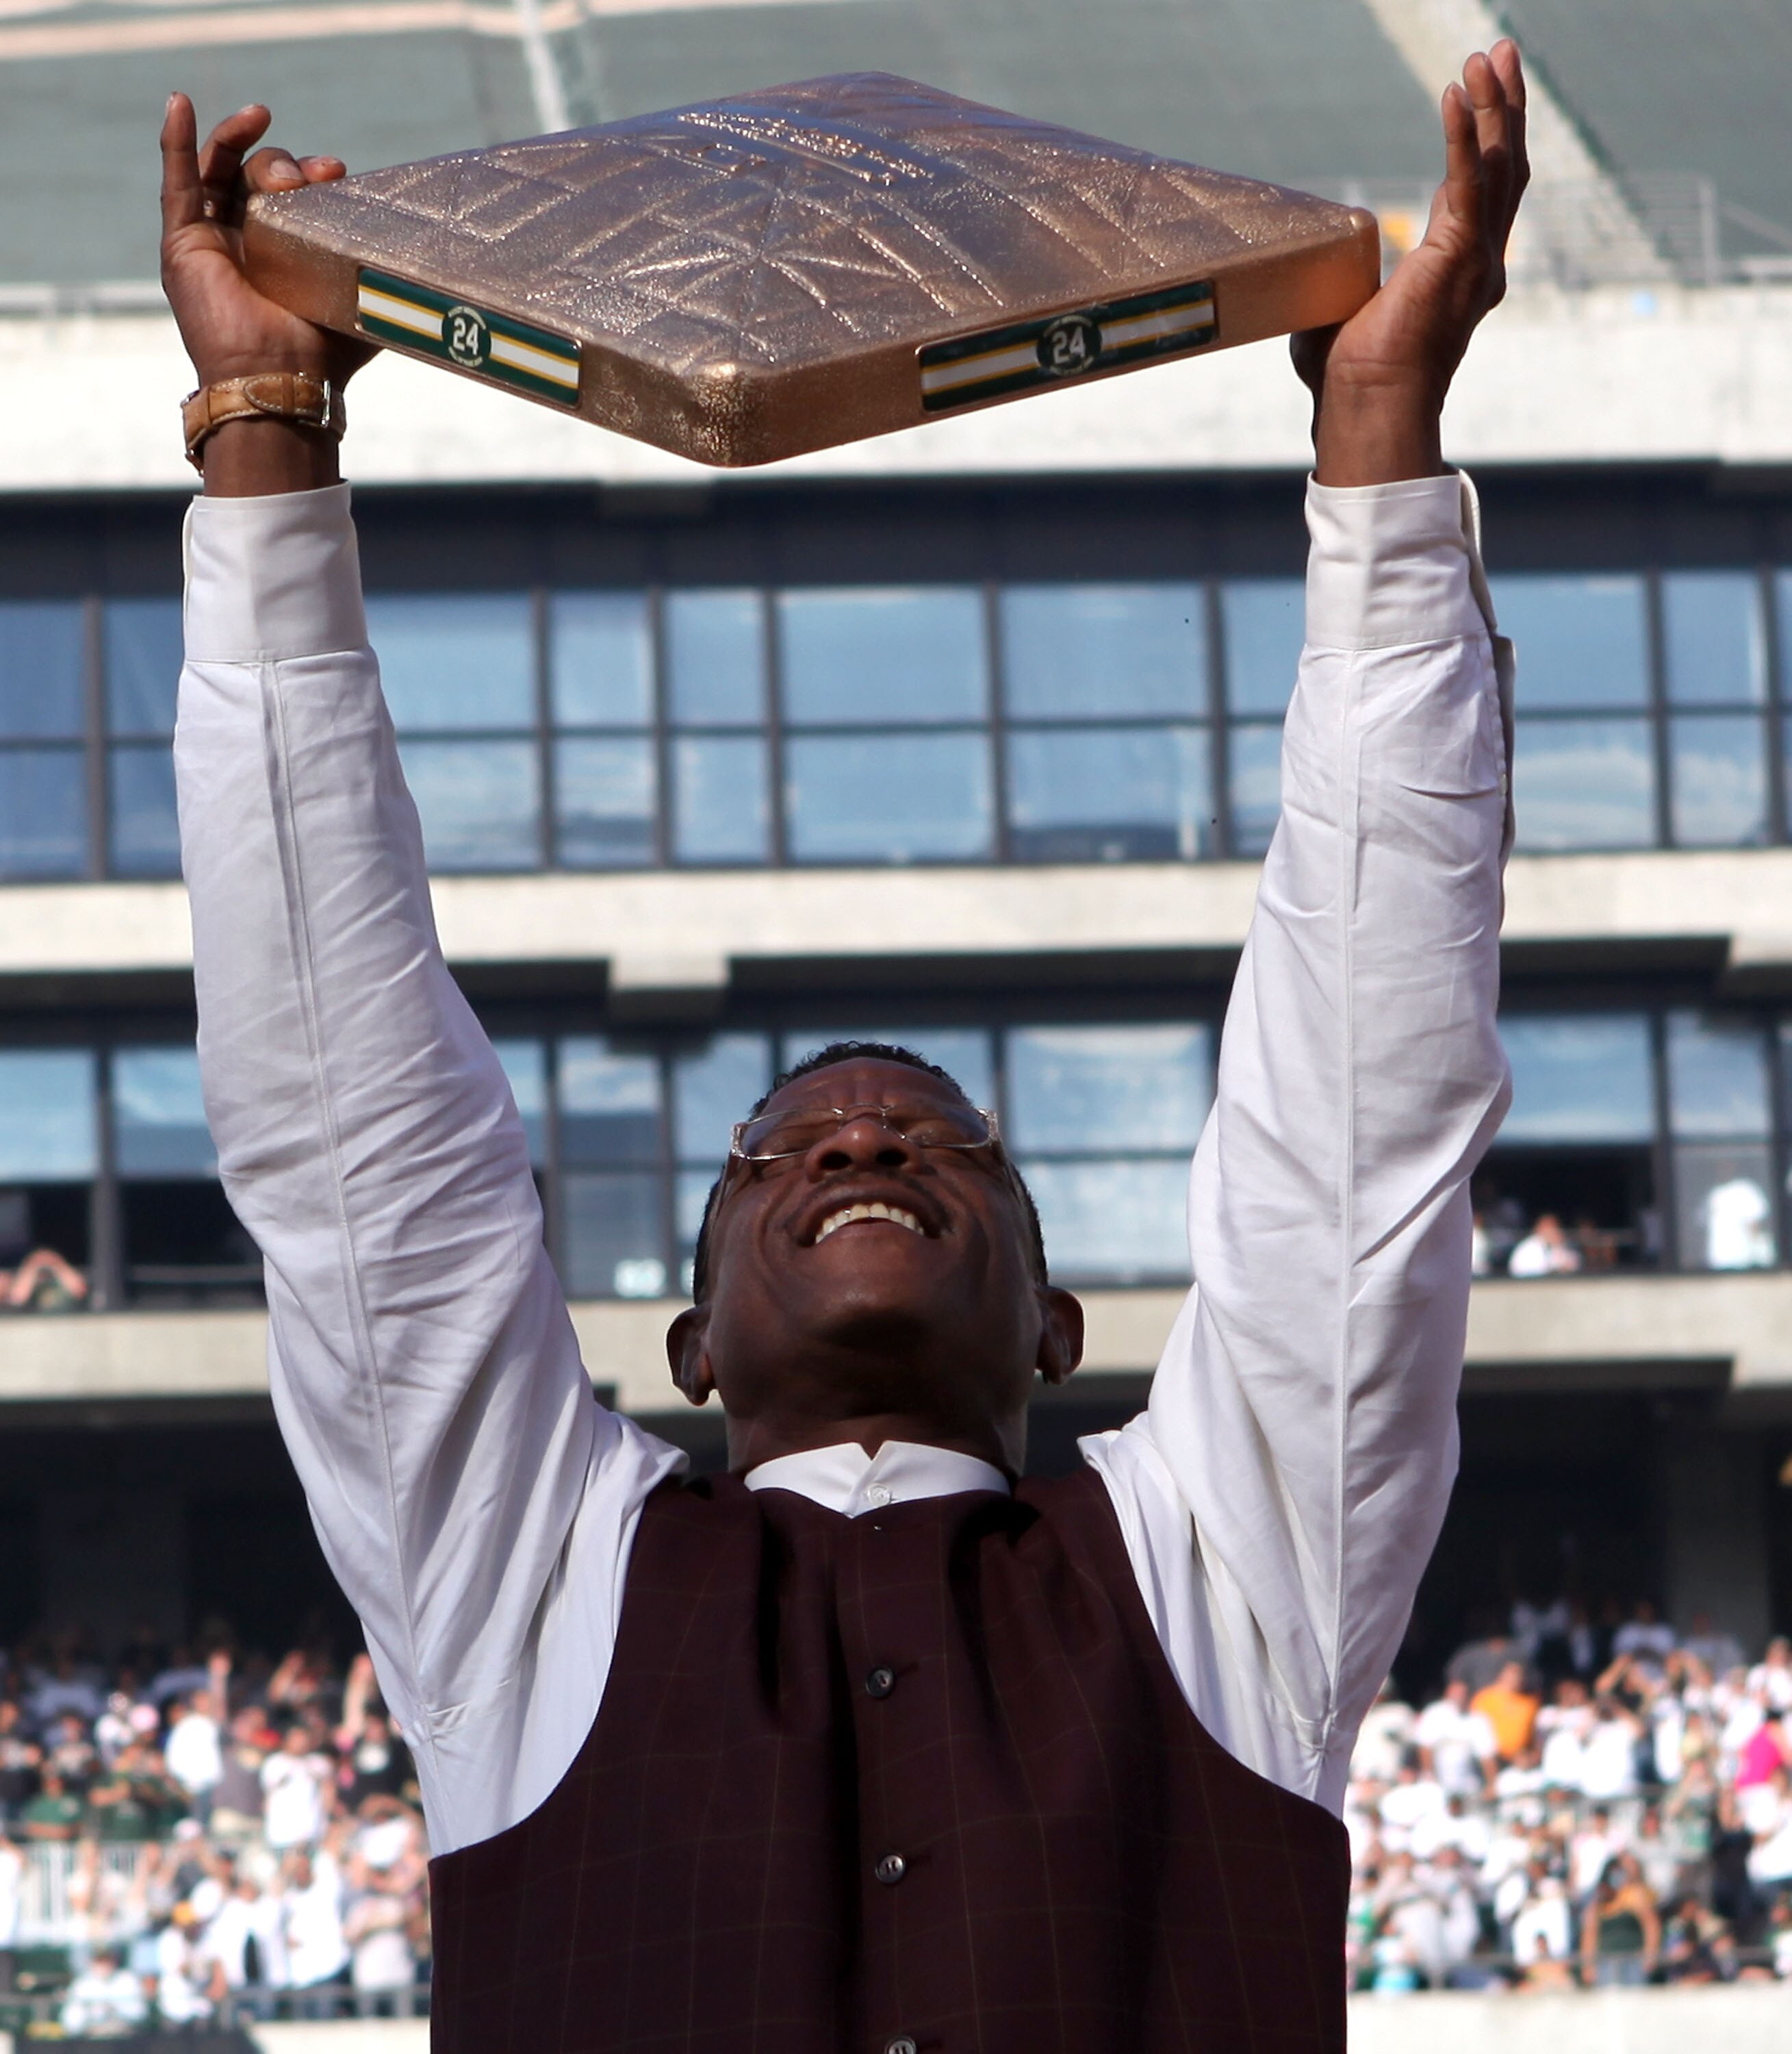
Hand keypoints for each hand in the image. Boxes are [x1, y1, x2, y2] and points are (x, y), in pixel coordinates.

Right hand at [160, 94, 374, 489]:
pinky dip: (175, 139)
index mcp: (288, 253)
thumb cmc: (326, 355)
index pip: (294, 195)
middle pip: (258, 177)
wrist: (282, 380)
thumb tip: (433, 259)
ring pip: (221, 170)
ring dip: (239, 140)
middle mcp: (249, 243)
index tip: (338, 173)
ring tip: (259, 119)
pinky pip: (175, 181)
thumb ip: (384, 274)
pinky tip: (180, 103)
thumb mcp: (365, 303)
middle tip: (313, 172)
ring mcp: (213, 241)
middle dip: (285, 163)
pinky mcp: (183, 244)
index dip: (312, 175)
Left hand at [1293, 41, 1527, 485]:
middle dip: (1505, 106)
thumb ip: (1340, 284)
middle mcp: (1480, 264)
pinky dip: (1462, 134)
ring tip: (1488, 56)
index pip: (1482, 192)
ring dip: (1494, 106)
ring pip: (1497, 165)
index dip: (1484, 140)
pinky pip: (1465, 180)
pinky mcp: (1457, 257)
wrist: (1365, 407)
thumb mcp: (1344, 311)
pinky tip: (1455, 94)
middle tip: (1501, 53)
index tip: (1475, 94)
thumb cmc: (1347, 377)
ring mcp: (1476, 261)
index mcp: (1460, 275)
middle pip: (1504, 167)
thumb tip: (1308, 278)